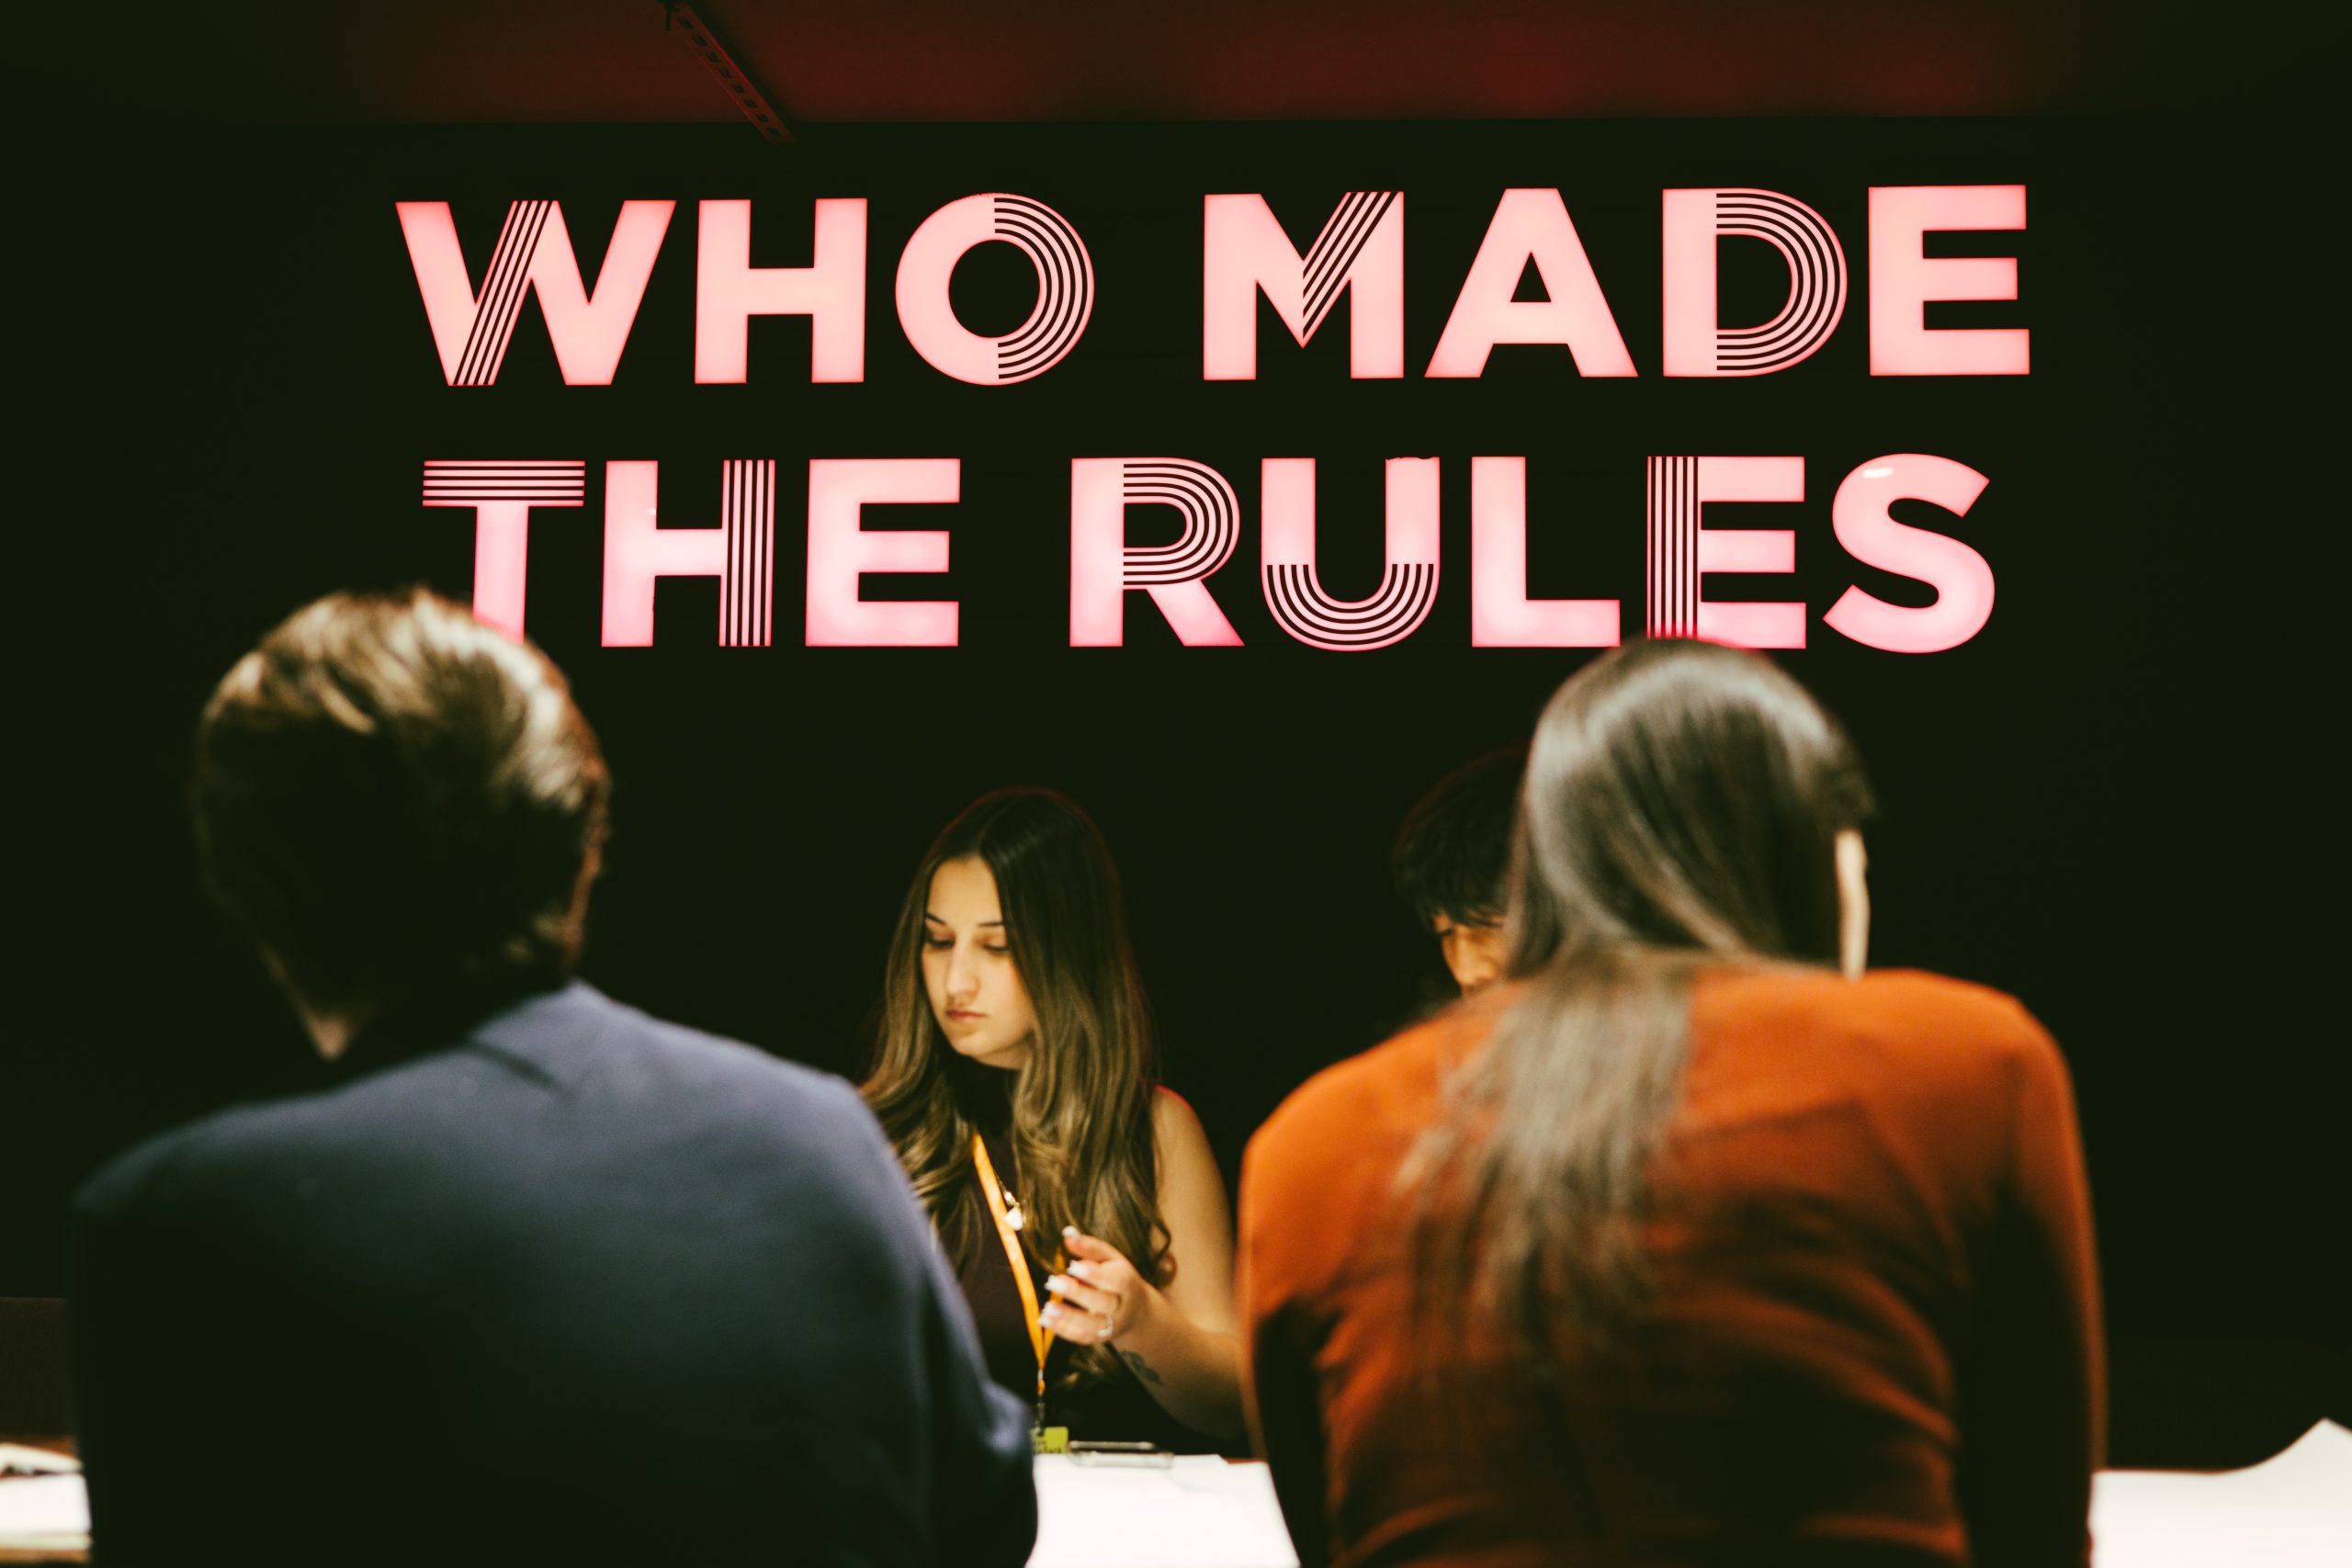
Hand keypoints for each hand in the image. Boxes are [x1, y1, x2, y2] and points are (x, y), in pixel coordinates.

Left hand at [1038, 1226, 1154, 1345]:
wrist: (1136, 1313)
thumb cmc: (1117, 1277)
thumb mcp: (1110, 1259)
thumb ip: (1090, 1247)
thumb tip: (1067, 1233)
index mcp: (1127, 1283)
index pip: (1115, 1280)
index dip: (1095, 1274)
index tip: (1072, 1266)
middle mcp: (1121, 1306)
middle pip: (1103, 1302)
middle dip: (1077, 1293)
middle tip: (1052, 1282)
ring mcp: (1111, 1325)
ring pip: (1092, 1324)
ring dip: (1068, 1317)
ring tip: (1047, 1307)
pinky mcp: (1099, 1338)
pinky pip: (1082, 1337)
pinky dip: (1063, 1330)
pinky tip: (1044, 1320)